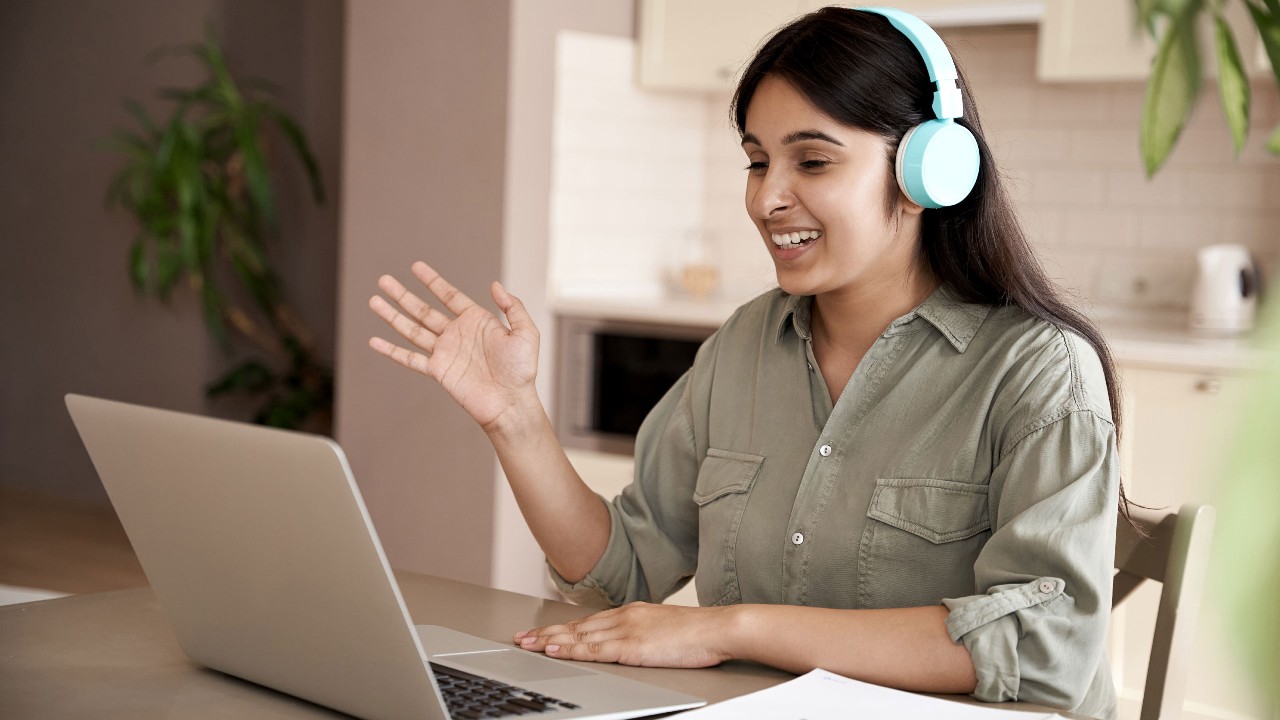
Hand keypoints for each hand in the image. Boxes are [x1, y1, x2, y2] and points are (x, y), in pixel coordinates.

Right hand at [368, 261, 539, 431]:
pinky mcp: (438, 371)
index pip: (449, 295)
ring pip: (412, 329)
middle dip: (402, 295)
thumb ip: (513, 307)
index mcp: (476, 321)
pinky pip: (410, 358)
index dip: (432, 281)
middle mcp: (457, 334)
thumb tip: (495, 285)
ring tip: (374, 301)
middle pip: (423, 310)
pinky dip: (392, 350)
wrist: (511, 402)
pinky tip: (375, 341)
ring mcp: (445, 352)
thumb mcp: (526, 333)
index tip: (416, 267)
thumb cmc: (522, 371)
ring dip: (392, 316)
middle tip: (384, 280)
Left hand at [512, 602, 734, 667]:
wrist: (719, 628)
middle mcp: (624, 617)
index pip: (588, 622)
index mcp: (631, 613)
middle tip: (521, 638)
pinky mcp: (633, 646)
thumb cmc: (699, 633)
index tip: (542, 633)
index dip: (562, 628)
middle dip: (547, 632)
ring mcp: (627, 630)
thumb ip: (642, 634)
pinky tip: (555, 649)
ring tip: (528, 644)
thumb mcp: (663, 629)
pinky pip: (595, 649)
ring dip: (551, 640)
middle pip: (577, 626)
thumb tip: (630, 644)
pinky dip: (571, 649)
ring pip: (579, 635)